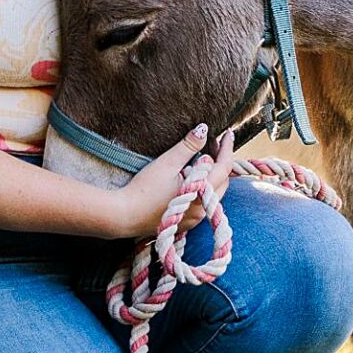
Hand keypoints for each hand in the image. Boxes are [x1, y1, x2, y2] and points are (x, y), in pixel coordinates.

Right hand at [109, 123, 235, 240]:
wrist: (124, 216)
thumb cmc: (143, 190)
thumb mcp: (167, 163)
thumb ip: (188, 146)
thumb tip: (203, 129)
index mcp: (201, 193)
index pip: (224, 167)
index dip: (227, 148)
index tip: (228, 133)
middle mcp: (203, 209)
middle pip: (223, 181)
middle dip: (220, 161)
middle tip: (211, 143)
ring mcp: (195, 219)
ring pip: (214, 192)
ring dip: (212, 175)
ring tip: (199, 159)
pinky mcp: (187, 223)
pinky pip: (203, 202)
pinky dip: (203, 188)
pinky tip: (190, 178)